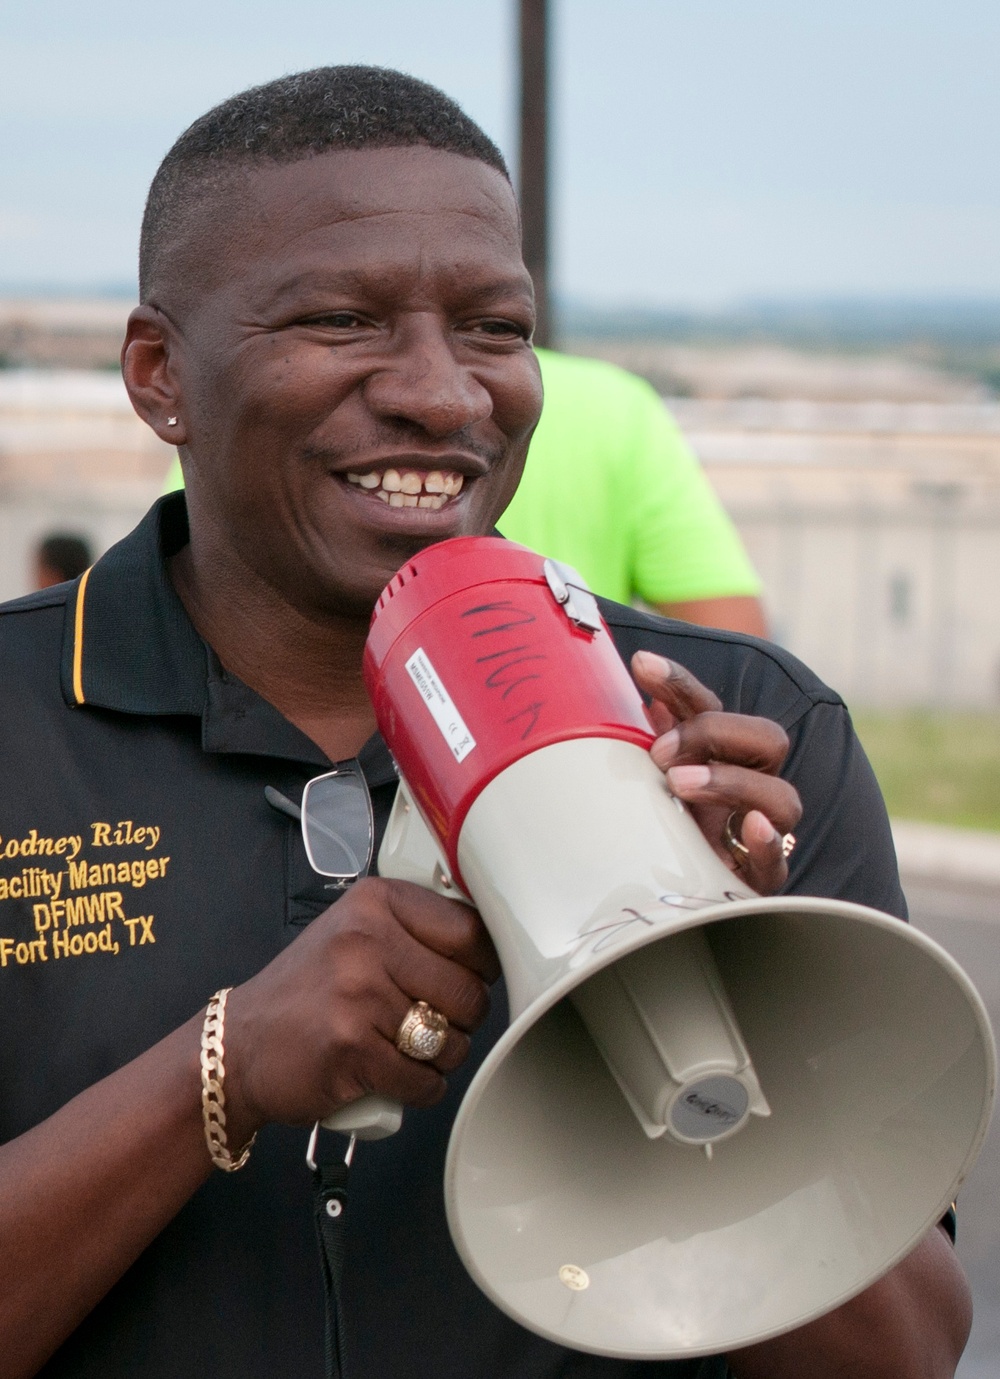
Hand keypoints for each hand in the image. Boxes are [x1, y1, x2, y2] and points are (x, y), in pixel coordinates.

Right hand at [219, 878, 499, 1140]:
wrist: (241, 1046)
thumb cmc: (306, 992)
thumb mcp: (354, 932)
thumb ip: (414, 930)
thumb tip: (488, 945)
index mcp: (375, 903)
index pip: (470, 932)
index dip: (482, 965)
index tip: (472, 977)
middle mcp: (366, 941)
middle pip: (468, 990)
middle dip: (464, 1018)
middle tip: (437, 1022)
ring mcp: (358, 994)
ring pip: (451, 1040)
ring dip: (442, 1058)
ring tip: (410, 1049)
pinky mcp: (352, 1048)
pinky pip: (424, 1081)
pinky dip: (419, 1089)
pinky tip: (396, 1077)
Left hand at [632, 650, 801, 895]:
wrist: (680, 896)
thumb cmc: (667, 829)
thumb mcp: (652, 781)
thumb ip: (654, 744)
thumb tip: (641, 699)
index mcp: (723, 759)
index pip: (712, 709)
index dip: (681, 683)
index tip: (642, 664)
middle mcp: (751, 789)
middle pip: (768, 740)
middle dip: (713, 734)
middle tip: (660, 754)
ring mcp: (761, 833)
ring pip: (782, 798)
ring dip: (730, 782)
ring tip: (678, 784)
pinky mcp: (759, 879)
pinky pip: (777, 861)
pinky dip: (765, 841)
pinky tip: (749, 826)